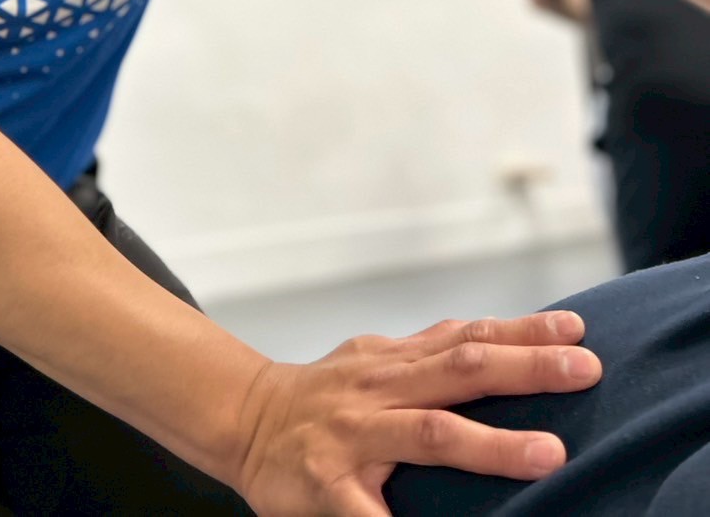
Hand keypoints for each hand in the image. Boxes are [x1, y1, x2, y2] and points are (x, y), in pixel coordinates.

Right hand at [232, 310, 600, 515]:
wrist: (243, 417)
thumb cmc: (325, 393)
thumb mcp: (377, 358)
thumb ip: (432, 352)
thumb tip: (504, 338)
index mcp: (394, 359)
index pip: (468, 336)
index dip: (524, 331)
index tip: (577, 329)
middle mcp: (379, 387)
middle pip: (460, 370)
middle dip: (526, 369)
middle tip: (584, 369)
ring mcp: (354, 436)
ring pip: (429, 433)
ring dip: (491, 443)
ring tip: (548, 453)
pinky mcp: (326, 486)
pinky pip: (368, 513)